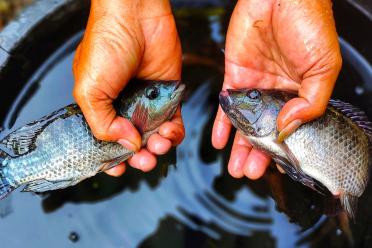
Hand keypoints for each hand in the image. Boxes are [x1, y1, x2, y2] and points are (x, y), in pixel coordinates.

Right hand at [73, 0, 183, 175]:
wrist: (135, 17)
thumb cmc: (106, 46)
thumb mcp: (89, 89)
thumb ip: (102, 123)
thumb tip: (127, 144)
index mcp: (101, 109)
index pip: (105, 143)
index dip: (111, 160)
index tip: (118, 169)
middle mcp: (124, 108)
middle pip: (133, 145)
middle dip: (139, 158)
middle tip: (143, 160)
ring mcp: (147, 103)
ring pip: (155, 138)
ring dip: (158, 148)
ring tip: (158, 144)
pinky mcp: (168, 95)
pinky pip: (174, 123)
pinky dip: (175, 134)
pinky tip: (170, 133)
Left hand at [212, 0, 341, 178]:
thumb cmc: (309, 23)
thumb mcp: (324, 66)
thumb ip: (311, 100)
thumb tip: (290, 126)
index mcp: (299, 93)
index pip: (289, 129)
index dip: (281, 149)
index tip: (274, 166)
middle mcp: (276, 92)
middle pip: (264, 131)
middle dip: (256, 154)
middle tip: (247, 172)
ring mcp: (255, 85)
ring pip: (244, 122)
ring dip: (239, 146)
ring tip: (235, 167)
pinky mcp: (235, 74)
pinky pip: (226, 104)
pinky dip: (221, 123)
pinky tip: (219, 141)